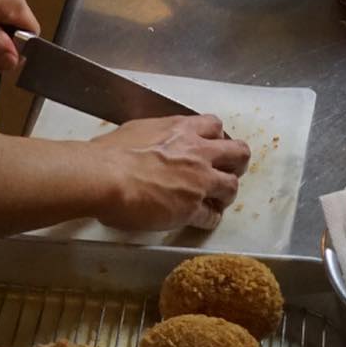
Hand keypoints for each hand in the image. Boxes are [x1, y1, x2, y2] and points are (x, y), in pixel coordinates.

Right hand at [88, 115, 250, 231]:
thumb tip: (149, 140)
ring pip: (232, 186)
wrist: (107, 176)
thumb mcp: (138, 129)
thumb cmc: (112, 152)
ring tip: (218, 198)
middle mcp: (198, 152)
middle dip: (237, 163)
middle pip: (238, 153)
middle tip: (228, 171)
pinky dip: (210, 219)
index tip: (212, 146)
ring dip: (226, 193)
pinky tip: (203, 220)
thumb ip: (156, 134)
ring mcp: (198, 181)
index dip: (217, 137)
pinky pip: (212, 216)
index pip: (215, 126)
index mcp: (183, 129)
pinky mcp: (192, 208)